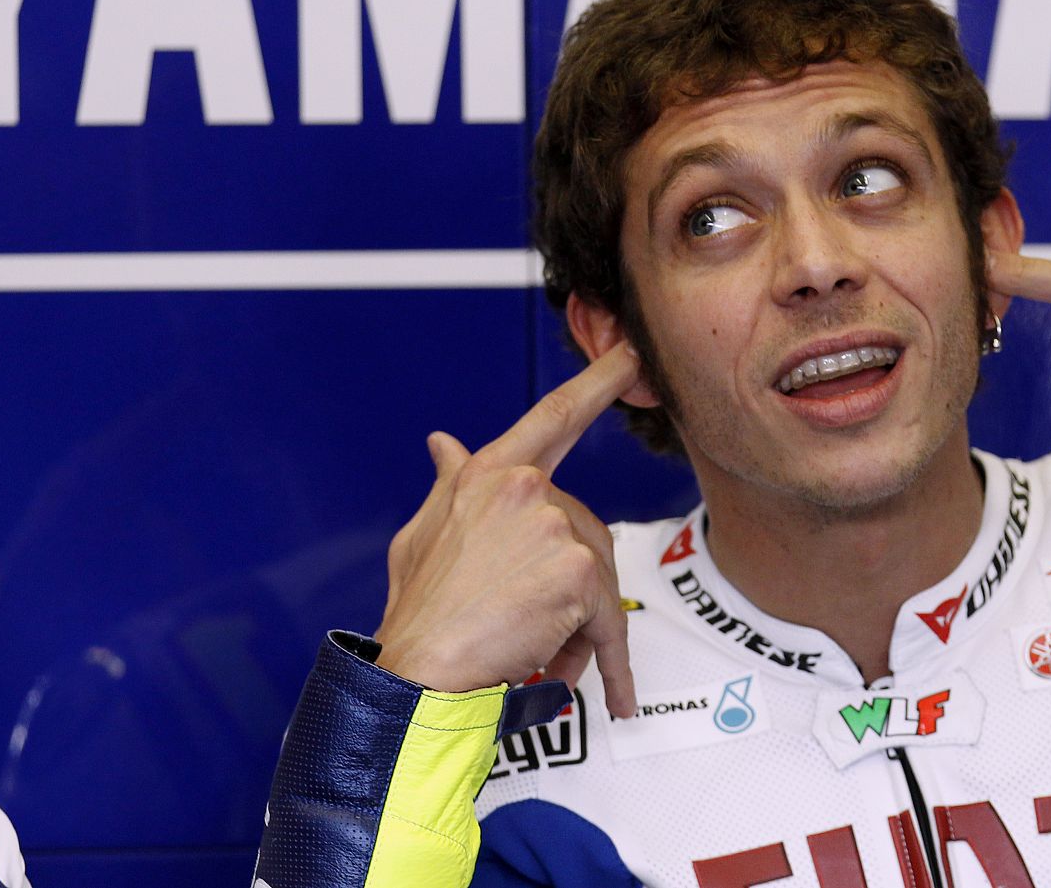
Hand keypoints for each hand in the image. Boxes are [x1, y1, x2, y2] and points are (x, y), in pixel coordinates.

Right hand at [374, 343, 640, 715]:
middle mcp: (524, 487)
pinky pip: (608, 622)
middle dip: (569, 583)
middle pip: (584, 532)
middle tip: (529, 627)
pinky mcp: (578, 571)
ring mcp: (553, 525)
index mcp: (488, 474)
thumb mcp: (421, 535)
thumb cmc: (419, 613)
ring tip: (533, 655)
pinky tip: (614, 695)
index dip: (597, 382)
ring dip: (576, 625)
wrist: (420, 673)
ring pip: (597, 579)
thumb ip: (447, 485)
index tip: (631, 355)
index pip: (553, 417)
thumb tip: (442, 442)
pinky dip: (612, 664)